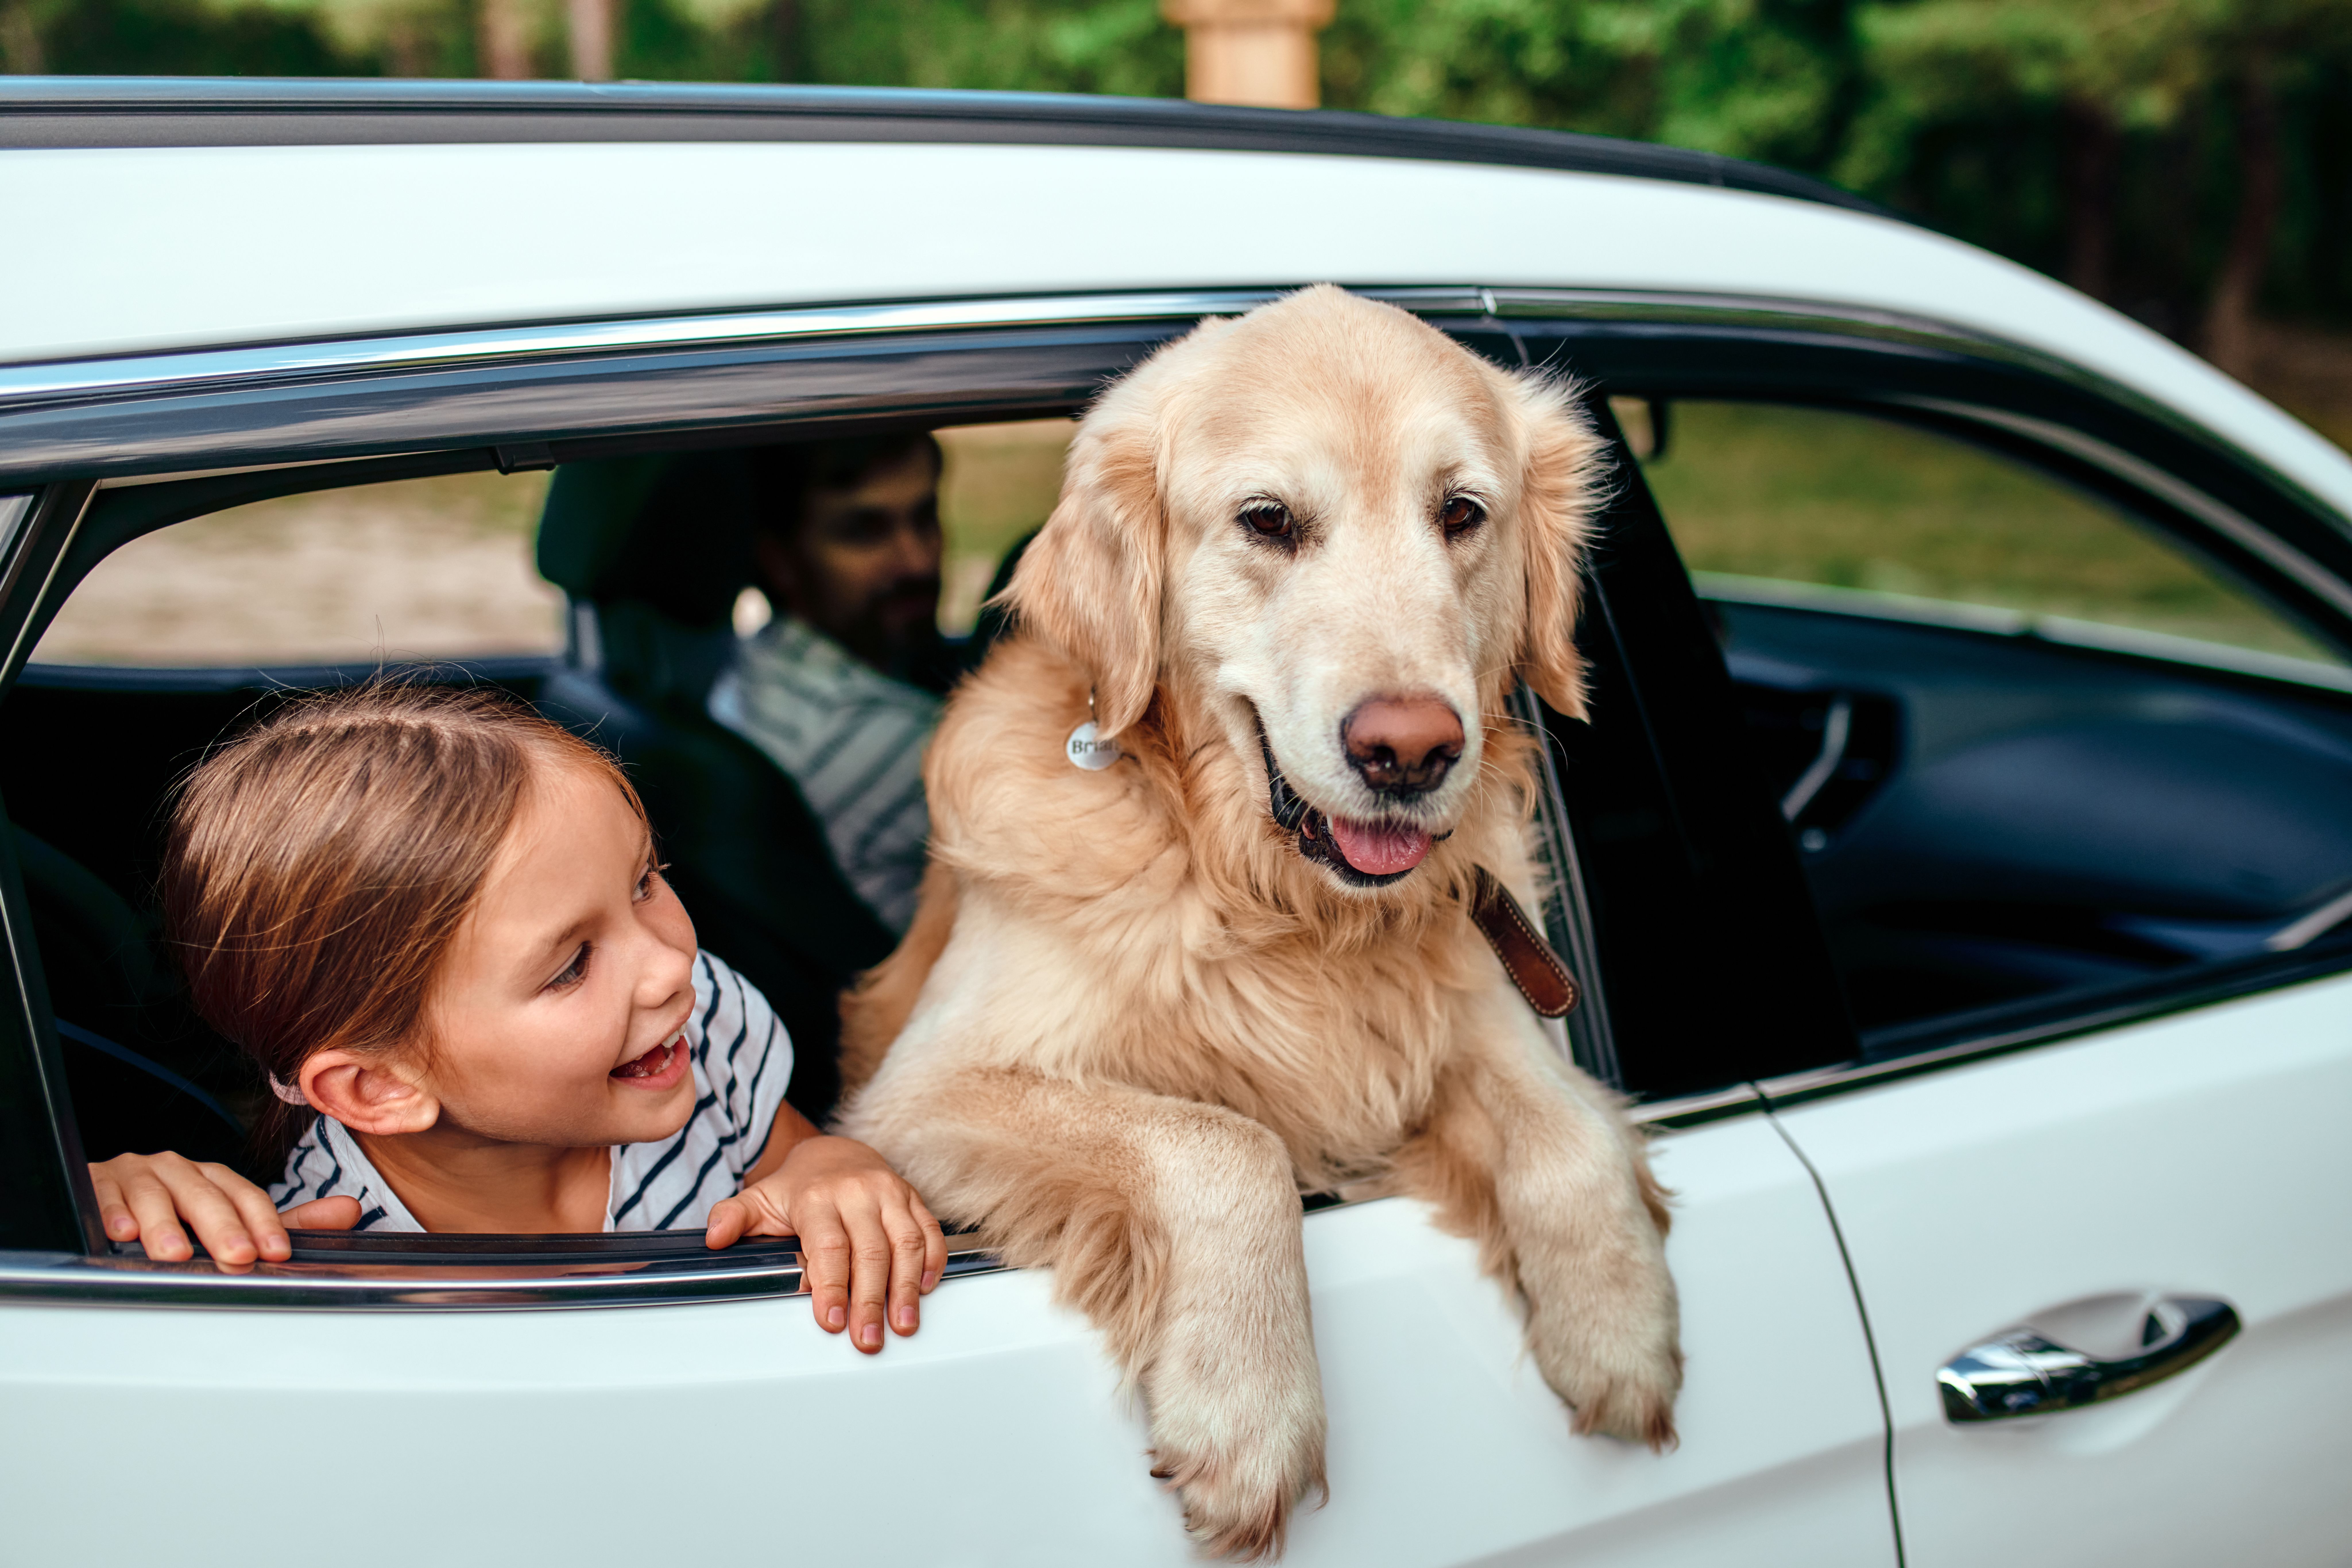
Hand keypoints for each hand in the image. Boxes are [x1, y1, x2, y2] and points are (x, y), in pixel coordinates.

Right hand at [89, 1152, 359, 1270]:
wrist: (113, 1193)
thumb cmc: (178, 1213)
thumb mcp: (231, 1218)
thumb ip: (288, 1221)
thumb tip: (351, 1210)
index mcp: (214, 1178)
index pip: (247, 1197)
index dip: (264, 1224)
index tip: (277, 1253)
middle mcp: (180, 1170)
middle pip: (205, 1196)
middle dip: (222, 1228)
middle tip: (236, 1257)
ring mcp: (138, 1175)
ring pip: (155, 1196)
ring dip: (164, 1225)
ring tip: (174, 1252)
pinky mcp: (99, 1185)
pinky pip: (106, 1196)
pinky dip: (114, 1214)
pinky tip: (119, 1234)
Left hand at [706, 1135, 946, 1352]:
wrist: (835, 1152)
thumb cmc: (798, 1188)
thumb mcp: (759, 1198)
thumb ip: (733, 1217)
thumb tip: (714, 1236)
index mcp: (818, 1197)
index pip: (828, 1246)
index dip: (832, 1285)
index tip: (832, 1320)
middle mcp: (858, 1193)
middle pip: (871, 1252)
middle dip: (871, 1300)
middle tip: (869, 1339)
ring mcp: (890, 1194)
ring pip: (907, 1243)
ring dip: (907, 1287)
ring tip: (903, 1324)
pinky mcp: (913, 1198)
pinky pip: (929, 1230)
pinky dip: (933, 1261)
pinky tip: (926, 1289)